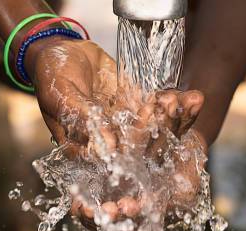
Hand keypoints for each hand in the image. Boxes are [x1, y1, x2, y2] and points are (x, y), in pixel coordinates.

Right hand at [26, 38, 205, 227]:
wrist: (61, 52)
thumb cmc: (51, 76)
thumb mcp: (60, 95)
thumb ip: (82, 119)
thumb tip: (107, 147)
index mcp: (86, 152)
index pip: (113, 163)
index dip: (135, 158)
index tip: (153, 134)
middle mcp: (109, 146)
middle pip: (140, 147)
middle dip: (161, 130)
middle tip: (176, 112)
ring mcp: (126, 129)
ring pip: (154, 130)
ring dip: (174, 119)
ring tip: (192, 102)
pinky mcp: (137, 111)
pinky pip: (158, 111)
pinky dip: (176, 105)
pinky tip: (194, 97)